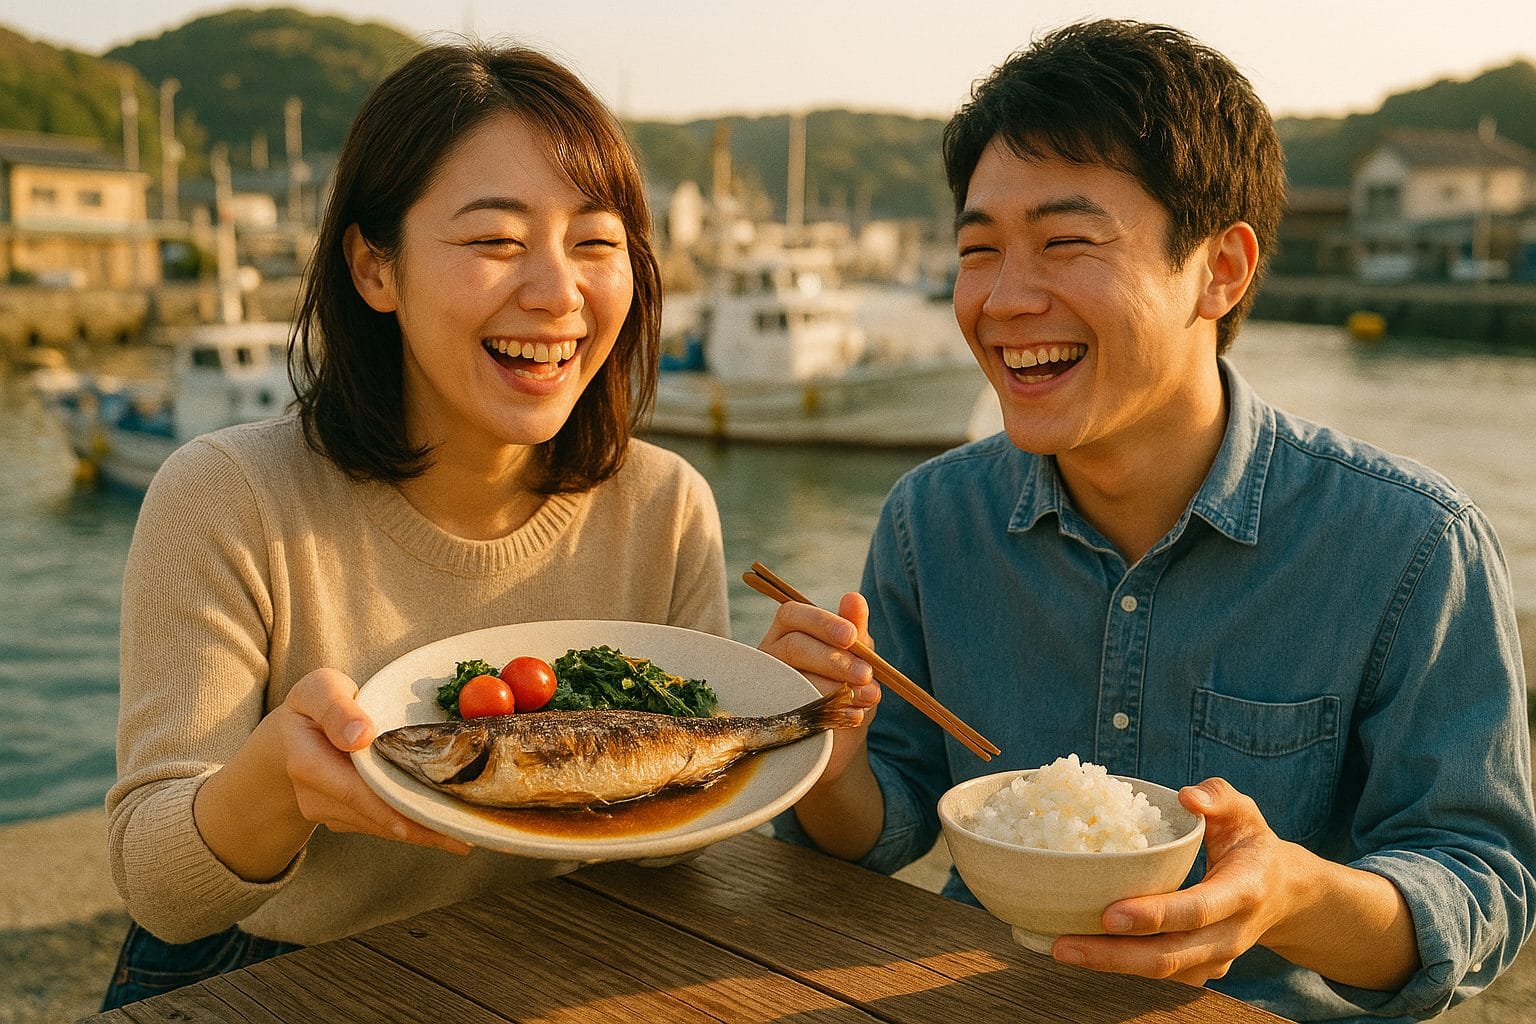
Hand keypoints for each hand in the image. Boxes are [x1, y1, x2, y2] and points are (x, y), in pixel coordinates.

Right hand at [273, 668, 473, 854]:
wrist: (292, 734)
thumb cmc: (314, 704)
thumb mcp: (319, 689)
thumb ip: (336, 707)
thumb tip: (361, 736)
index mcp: (308, 763)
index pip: (354, 791)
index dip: (391, 808)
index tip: (427, 819)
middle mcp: (315, 797)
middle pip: (373, 816)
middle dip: (418, 829)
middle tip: (463, 838)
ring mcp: (328, 812)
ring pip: (380, 826)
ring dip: (420, 832)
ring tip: (464, 835)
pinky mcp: (343, 818)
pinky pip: (380, 824)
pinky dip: (411, 825)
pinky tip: (443, 826)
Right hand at [758, 591, 879, 782]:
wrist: (839, 742)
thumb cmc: (845, 688)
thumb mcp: (856, 658)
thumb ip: (855, 629)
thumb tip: (854, 598)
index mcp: (787, 632)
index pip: (792, 614)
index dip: (822, 622)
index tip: (851, 636)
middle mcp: (770, 655)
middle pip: (794, 646)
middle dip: (835, 660)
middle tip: (866, 674)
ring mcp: (767, 686)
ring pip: (793, 678)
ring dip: (836, 687)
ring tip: (867, 697)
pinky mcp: (771, 716)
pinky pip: (795, 709)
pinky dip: (831, 711)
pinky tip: (854, 716)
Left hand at [1051, 778, 1290, 985]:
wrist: (1283, 893)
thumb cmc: (1252, 845)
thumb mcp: (1245, 813)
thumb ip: (1220, 797)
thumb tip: (1187, 796)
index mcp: (1243, 892)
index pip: (1195, 910)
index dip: (1153, 916)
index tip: (1109, 914)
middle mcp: (1230, 934)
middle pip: (1171, 956)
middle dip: (1115, 954)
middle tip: (1066, 944)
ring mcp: (1217, 957)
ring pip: (1163, 973)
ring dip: (1111, 965)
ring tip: (1064, 949)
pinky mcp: (1202, 968)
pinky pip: (1162, 976)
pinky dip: (1123, 967)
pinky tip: (1086, 953)